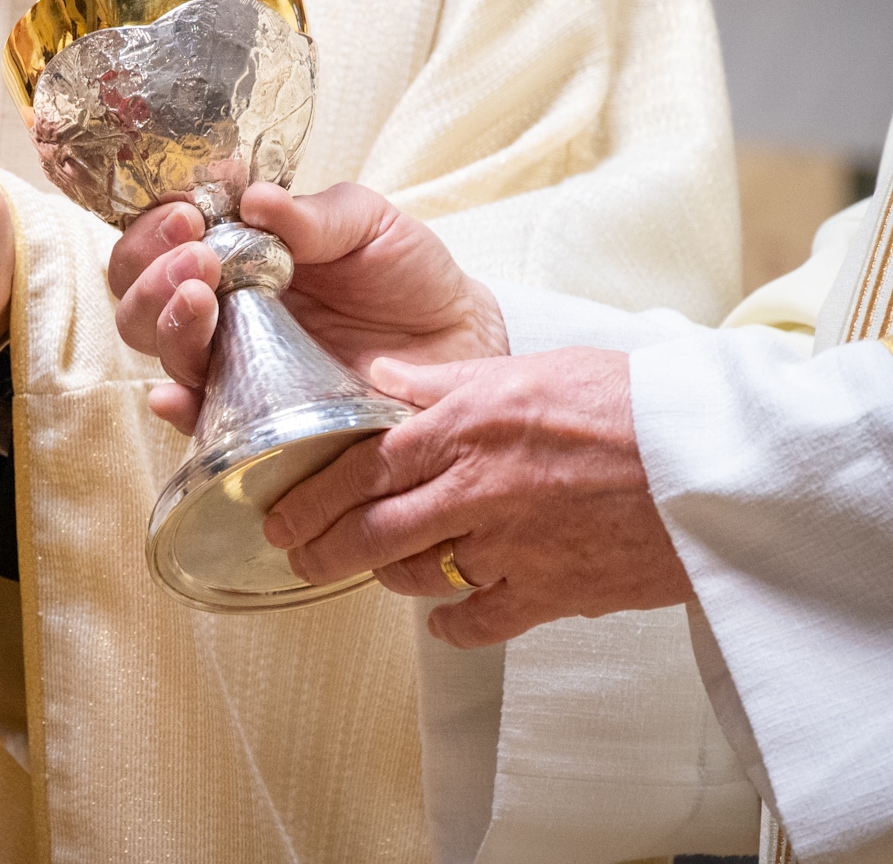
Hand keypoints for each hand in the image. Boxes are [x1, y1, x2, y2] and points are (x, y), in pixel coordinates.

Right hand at [107, 181, 507, 432]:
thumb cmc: (405, 274)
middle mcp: (219, 309)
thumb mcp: (369, 222)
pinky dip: (178, 409)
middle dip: (153, 273)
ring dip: (166, 321)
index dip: (155, 227)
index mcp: (232, 252)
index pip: (160, 240)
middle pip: (140, 297)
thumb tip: (253, 197)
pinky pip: (200, 419)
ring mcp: (231, 364)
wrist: (457, 342)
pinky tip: (177, 396)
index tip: (190, 213)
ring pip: (162, 349)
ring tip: (201, 297)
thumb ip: (314, 213)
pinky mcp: (252, 417)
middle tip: (198, 258)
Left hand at [262, 348, 691, 647]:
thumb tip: (381, 373)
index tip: (281, 514)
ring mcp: (507, 549)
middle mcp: (472, 493)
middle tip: (298, 556)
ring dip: (384, 576)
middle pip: (368, 532)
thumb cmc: (627, 403)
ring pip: (414, 577)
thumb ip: (443, 378)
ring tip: (370, 570)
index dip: (309, 497)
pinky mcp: (548, 594)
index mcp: (461, 432)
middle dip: (320, 549)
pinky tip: (443, 617)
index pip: (357, 469)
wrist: (711, 461)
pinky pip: (476, 622)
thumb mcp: (526, 369)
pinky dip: (452, 624)